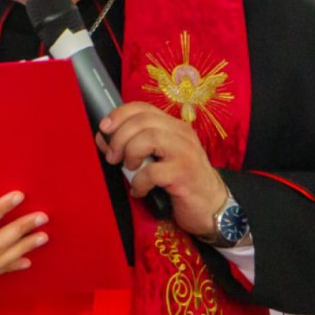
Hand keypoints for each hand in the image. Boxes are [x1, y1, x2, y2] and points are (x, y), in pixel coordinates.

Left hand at [96, 102, 227, 237]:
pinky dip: (139, 181)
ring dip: (130, 153)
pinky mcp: (185, 174)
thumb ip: (130, 146)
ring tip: (129, 169)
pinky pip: (153, 171)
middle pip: (143, 121)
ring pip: (149, 138)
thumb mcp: (155, 159)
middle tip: (113, 157)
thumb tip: (103, 138)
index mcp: (173, 127)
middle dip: (120, 137)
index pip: (143, 108)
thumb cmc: (180, 180)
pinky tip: (139, 190)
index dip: (119, 114)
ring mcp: (185, 152)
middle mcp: (181, 134)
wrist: (211, 205)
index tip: (104, 128)